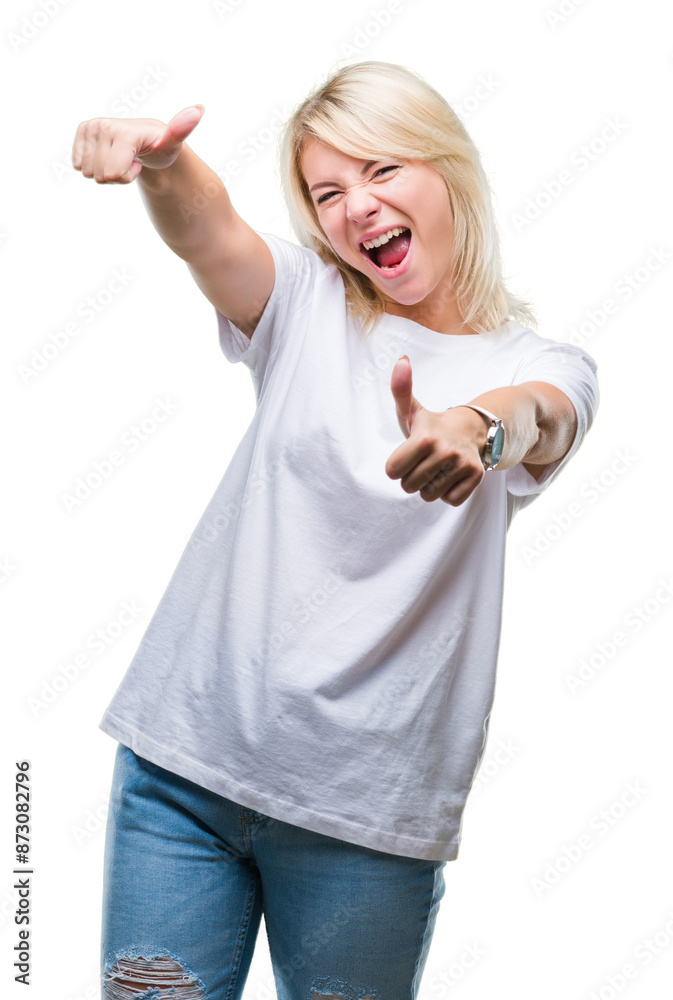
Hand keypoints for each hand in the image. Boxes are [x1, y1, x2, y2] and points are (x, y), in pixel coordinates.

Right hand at [72, 105, 205, 183]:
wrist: (146, 138)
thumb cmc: (160, 145)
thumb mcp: (173, 143)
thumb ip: (181, 129)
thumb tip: (199, 109)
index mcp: (123, 132)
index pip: (113, 175)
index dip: (128, 175)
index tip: (139, 159)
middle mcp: (103, 125)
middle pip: (101, 176)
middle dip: (117, 175)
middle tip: (130, 158)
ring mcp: (90, 127)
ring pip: (89, 173)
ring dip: (106, 172)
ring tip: (121, 156)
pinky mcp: (82, 131)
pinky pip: (78, 166)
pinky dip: (93, 166)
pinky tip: (109, 154)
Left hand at [385, 355, 487, 505]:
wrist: (471, 429)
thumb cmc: (432, 425)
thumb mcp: (412, 409)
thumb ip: (400, 389)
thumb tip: (401, 359)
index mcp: (424, 437)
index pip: (392, 471)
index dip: (396, 465)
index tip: (407, 453)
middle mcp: (445, 451)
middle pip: (409, 486)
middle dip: (412, 477)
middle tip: (424, 461)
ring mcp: (462, 464)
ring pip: (429, 495)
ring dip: (429, 486)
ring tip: (437, 468)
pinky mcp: (476, 477)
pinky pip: (450, 500)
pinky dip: (448, 493)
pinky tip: (451, 475)